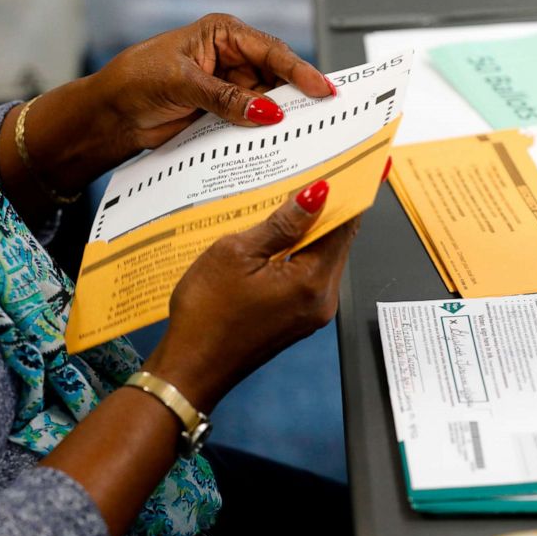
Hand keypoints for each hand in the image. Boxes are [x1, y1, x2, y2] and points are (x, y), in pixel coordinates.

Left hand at [96, 13, 335, 150]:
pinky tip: (271, 144)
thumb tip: (266, 111)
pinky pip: (248, 123)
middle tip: (318, 117)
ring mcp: (227, 88)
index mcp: (222, 35)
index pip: (271, 51)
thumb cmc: (136, 80)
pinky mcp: (221, 114)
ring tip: (299, 134)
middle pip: (275, 78)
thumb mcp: (183, 83)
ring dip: (277, 120)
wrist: (112, 114)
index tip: (321, 89)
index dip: (299, 70)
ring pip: (265, 104)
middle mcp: (229, 59)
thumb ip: (226, 98)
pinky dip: (259, 134)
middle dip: (294, 98)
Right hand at [143, 180, 359, 412]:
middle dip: (326, 210)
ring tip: (287, 201)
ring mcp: (310, 314)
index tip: (347, 167)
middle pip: (336, 243)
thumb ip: (281, 224)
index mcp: (313, 282)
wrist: (190, 368)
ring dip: (308, 232)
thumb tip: (316, 195)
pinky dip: (297, 254)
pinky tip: (276, 238)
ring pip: (321, 259)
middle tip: (312, 174)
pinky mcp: (295, 320)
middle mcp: (322, 301)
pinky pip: (306, 277)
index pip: (344, 226)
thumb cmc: (206, 314)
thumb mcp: (236, 254)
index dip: (346, 194)